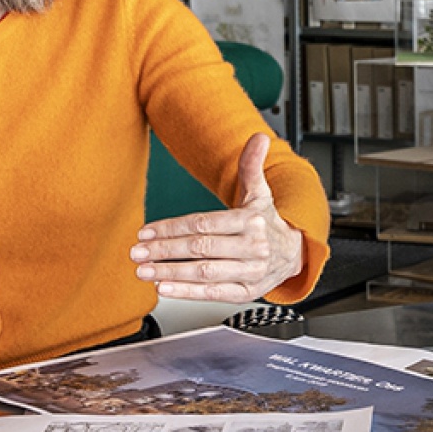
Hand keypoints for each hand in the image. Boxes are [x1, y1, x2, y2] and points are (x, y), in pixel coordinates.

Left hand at [131, 132, 303, 301]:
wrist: (295, 254)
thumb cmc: (267, 223)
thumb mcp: (260, 193)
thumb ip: (252, 166)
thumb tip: (258, 138)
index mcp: (251, 222)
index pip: (204, 224)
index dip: (172, 228)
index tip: (146, 232)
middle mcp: (252, 248)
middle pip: (200, 249)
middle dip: (165, 250)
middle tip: (137, 252)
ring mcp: (250, 272)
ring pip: (204, 273)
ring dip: (171, 273)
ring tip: (144, 271)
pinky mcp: (247, 292)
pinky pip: (214, 293)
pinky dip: (188, 293)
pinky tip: (165, 288)